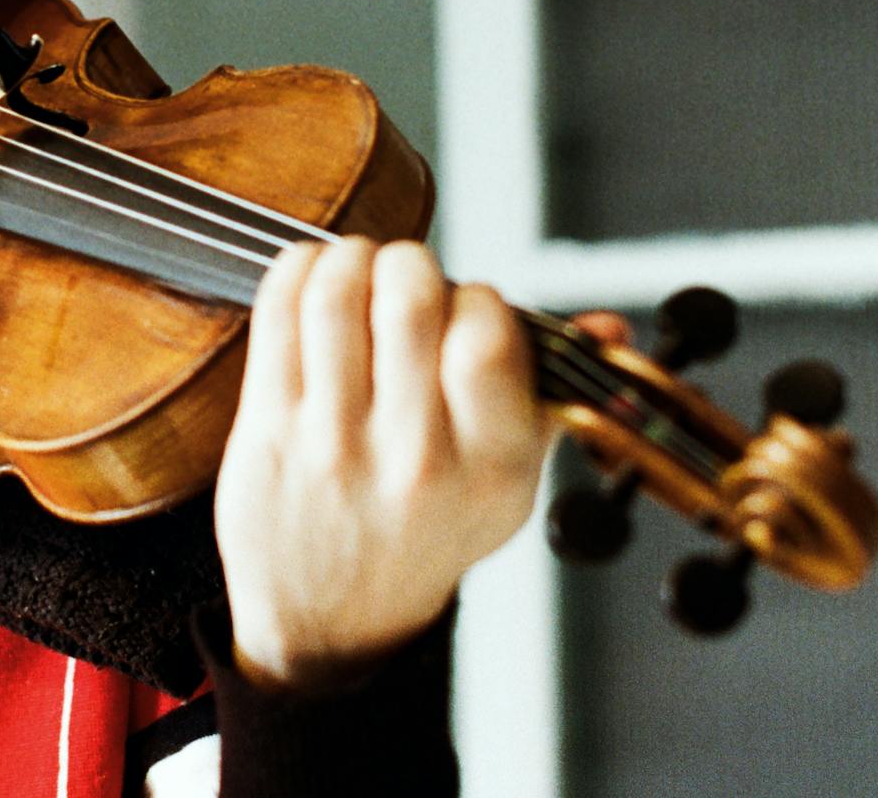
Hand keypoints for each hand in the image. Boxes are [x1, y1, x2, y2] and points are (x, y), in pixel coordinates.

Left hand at [212, 237, 583, 687]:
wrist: (330, 620)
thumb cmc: (422, 533)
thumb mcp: (506, 485)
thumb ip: (549, 396)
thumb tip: (609, 325)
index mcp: (493, 467)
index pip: (490, 338)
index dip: (476, 296)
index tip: (464, 305)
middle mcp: (416, 458)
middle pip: (409, 300)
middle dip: (408, 263)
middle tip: (403, 277)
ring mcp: (334, 445)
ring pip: (334, 296)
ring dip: (348, 258)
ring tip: (357, 268)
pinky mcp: (268, 431)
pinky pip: (277, 316)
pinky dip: (296, 271)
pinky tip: (312, 278)